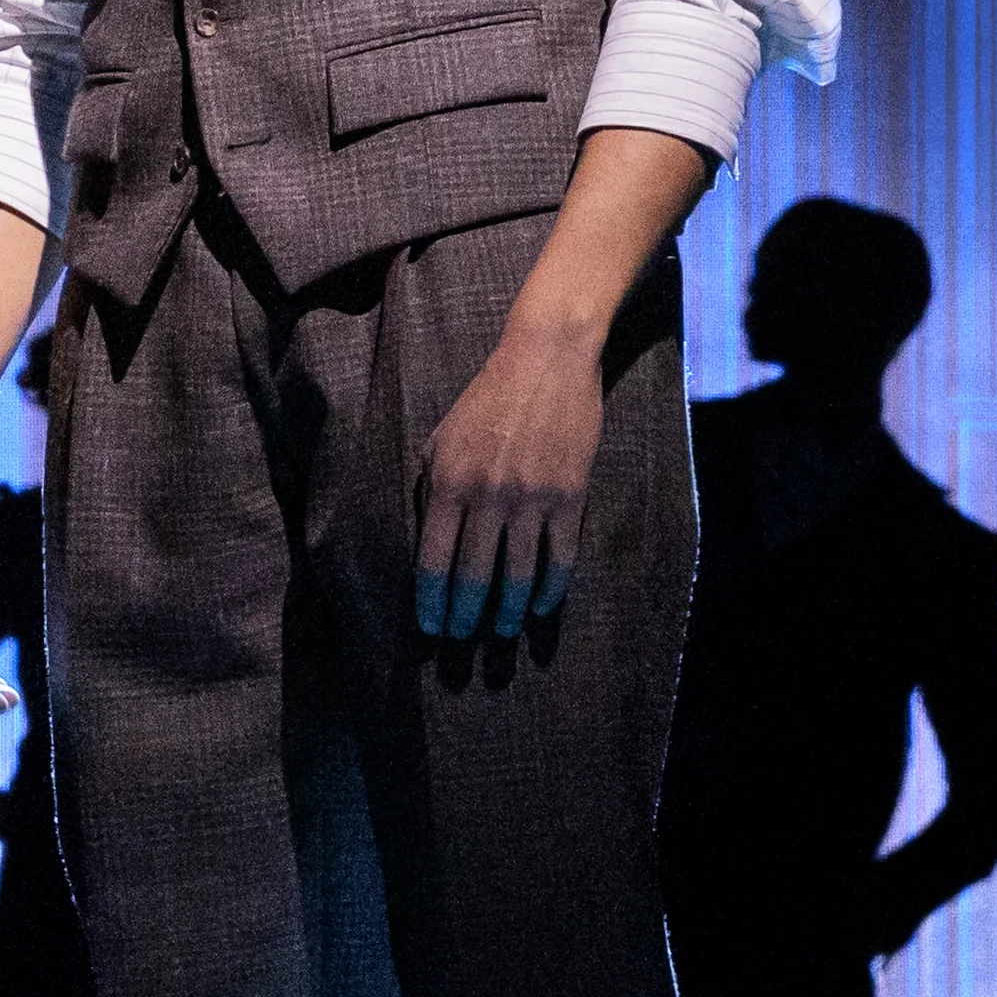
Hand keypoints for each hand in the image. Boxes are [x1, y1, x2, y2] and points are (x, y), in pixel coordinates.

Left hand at [411, 310, 607, 667]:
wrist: (546, 358)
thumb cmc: (488, 396)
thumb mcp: (441, 435)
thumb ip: (430, 483)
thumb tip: (427, 531)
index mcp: (449, 481)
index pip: (432, 558)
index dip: (431, 600)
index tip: (430, 625)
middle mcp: (487, 496)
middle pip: (473, 576)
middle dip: (465, 615)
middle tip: (463, 638)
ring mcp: (531, 498)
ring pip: (517, 574)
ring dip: (507, 611)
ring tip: (501, 630)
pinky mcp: (569, 496)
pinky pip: (560, 556)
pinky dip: (551, 589)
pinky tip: (541, 606)